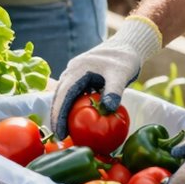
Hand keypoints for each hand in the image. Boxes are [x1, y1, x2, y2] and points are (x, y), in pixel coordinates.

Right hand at [49, 17, 162, 137]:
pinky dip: (70, 107)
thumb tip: (107, 111)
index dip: (59, 115)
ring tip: (65, 132)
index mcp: (77, 70)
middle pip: (59, 97)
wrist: (127, 46)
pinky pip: (71, 94)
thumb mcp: (121, 75)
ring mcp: (74, 74)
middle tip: (60, 137)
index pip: (63, 95)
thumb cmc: (124, 60)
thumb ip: (114, 92)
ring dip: (62, 112)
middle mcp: (71, 71)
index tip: (60, 132)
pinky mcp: (80, 77)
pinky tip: (74, 119)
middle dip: (57, 117)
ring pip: (63, 96)